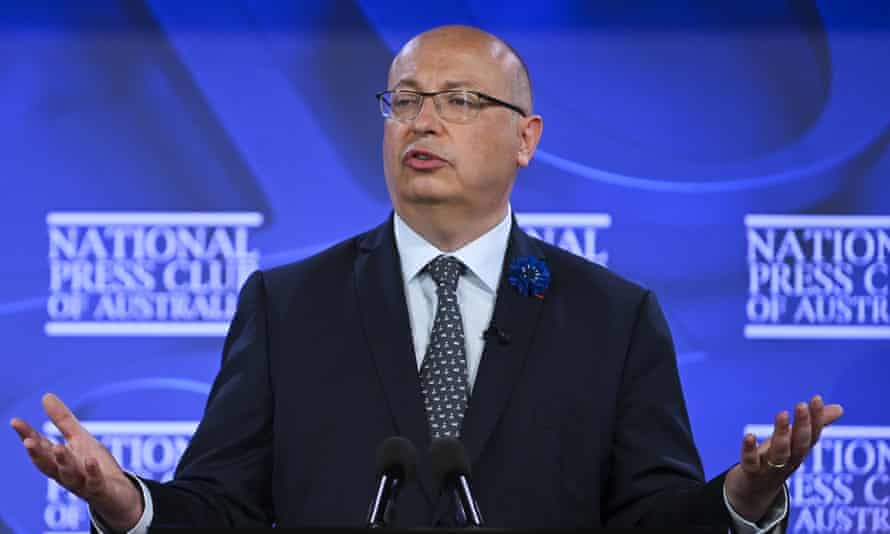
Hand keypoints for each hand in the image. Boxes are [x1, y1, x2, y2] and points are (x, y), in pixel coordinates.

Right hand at [10, 393, 143, 530]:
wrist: (118, 493)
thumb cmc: (94, 465)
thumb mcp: (79, 439)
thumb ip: (62, 421)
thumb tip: (45, 396)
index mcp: (58, 460)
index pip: (40, 447)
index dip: (27, 436)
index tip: (16, 422)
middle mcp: (66, 473)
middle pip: (48, 465)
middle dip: (38, 454)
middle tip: (28, 441)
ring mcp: (82, 483)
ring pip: (69, 474)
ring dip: (63, 462)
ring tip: (58, 447)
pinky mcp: (100, 489)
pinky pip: (94, 482)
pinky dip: (92, 472)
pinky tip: (90, 461)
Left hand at [725, 394, 842, 521]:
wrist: (754, 492)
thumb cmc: (776, 459)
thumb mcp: (793, 442)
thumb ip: (815, 425)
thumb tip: (840, 408)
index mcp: (800, 451)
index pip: (813, 435)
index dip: (816, 418)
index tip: (816, 398)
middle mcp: (789, 461)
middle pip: (800, 444)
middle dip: (803, 425)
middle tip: (801, 405)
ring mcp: (771, 468)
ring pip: (780, 453)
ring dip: (781, 435)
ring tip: (782, 414)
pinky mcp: (751, 473)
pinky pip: (751, 463)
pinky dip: (750, 450)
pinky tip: (749, 435)